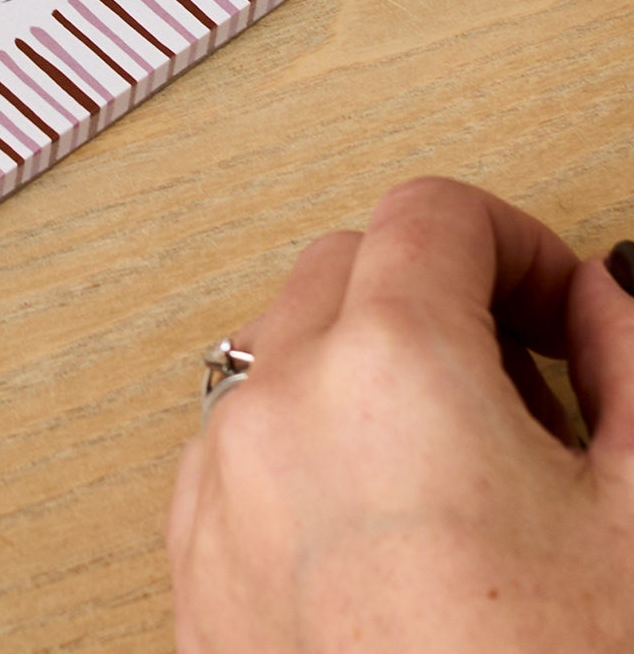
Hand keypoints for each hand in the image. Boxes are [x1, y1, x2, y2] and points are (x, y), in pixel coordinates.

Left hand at [169, 179, 633, 652]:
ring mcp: (219, 492)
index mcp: (388, 370)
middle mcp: (278, 411)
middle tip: (534, 394)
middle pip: (346, 269)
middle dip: (440, 302)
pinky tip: (397, 542)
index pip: (432, 214)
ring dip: (370, 378)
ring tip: (471, 484)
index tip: (561, 303)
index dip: (516, 245)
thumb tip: (598, 303)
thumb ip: (630, 362)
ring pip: (284, 358)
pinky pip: (243, 453)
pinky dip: (311, 455)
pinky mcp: (196, 573)